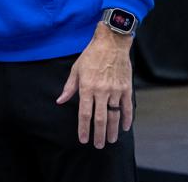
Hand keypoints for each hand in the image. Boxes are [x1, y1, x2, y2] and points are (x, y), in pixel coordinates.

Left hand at [56, 23, 133, 148]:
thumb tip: (60, 100)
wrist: (111, 43)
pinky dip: (126, 119)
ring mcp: (116, 91)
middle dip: (98, 134)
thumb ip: (69, 87)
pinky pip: (127, 107)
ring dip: (112, 130)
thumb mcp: (76, 69)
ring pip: (114, 116)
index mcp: (87, 87)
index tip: (83, 139)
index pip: (85, 113)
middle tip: (97, 145)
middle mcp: (102, 91)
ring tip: (109, 140)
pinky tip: (124, 128)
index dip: (83, 128)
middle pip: (100, 119)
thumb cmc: (91, 55)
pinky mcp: (126, 88)